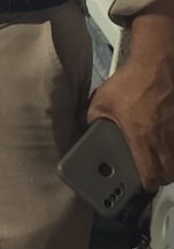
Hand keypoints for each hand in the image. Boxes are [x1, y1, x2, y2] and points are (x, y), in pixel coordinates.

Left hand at [88, 51, 173, 189]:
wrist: (159, 63)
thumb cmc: (131, 83)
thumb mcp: (102, 100)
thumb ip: (92, 118)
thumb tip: (85, 127)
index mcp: (141, 139)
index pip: (151, 175)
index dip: (148, 184)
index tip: (143, 184)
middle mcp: (163, 140)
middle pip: (169, 173)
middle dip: (161, 177)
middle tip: (152, 173)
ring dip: (170, 164)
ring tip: (160, 160)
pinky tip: (169, 142)